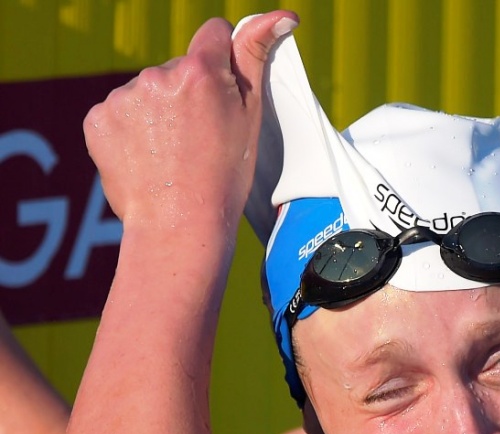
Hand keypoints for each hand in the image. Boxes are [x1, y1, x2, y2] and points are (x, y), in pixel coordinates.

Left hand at [83, 12, 297, 232]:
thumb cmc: (224, 179)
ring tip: (170, 156)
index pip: (213, 35)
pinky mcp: (98, 119)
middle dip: (186, 96)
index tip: (220, 96)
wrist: (180, 227)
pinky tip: (145, 160)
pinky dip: (129, 132)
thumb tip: (283, 16)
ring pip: (145, 93)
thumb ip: (257, 58)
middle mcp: (158, 75)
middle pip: (176, 69)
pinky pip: (117, 114)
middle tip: (197, 143)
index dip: (220, 64)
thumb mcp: (251, 119)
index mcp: (200, 71)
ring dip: (156, 115)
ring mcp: (123, 97)